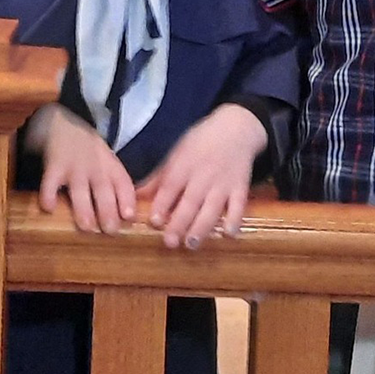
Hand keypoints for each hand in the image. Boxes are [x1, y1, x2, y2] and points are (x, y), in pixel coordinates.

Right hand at [28, 103, 137, 234]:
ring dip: (83, 208)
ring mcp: (74, 167)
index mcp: (111, 167)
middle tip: (110, 231)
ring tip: (86, 227)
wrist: (62, 122)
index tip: (129, 216)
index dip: (127, 200)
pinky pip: (50, 182)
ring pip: (80, 189)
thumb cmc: (89, 150)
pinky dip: (48, 195)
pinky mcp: (53, 166)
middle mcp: (95, 167)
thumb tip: (128, 218)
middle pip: (104, 190)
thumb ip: (116, 184)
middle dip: (108, 211)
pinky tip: (49, 208)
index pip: (123, 184)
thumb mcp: (108, 161)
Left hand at [135, 104, 266, 249]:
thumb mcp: (176, 154)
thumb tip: (134, 196)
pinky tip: (228, 234)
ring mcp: (223, 183)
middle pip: (190, 201)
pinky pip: (238, 205)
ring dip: (202, 227)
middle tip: (170, 242)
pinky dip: (234, 219)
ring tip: (192, 244)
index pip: (171, 186)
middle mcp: (203, 175)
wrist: (235, 129)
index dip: (162, 204)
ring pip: (212, 207)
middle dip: (180, 222)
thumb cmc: (200, 143)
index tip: (154, 221)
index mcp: (184, 165)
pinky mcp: (240, 187)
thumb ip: (158, 178)